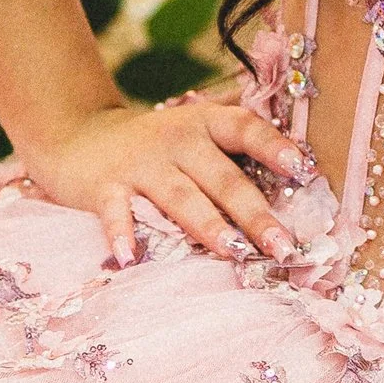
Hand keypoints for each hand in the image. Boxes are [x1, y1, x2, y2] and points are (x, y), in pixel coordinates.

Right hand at [20, 91, 311, 267]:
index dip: (275, 147)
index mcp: (205, 124)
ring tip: (234, 253)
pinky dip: (122, 235)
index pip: (246, 129)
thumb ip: (237, 140)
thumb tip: (306, 163)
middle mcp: (176, 139)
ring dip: (209, 227)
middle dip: (255, 213)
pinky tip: (131, 259)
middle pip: (223, 177)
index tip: (303, 170)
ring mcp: (140, 164)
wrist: (77, 136)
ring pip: (181, 198)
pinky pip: (117, 213)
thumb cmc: (156, 145)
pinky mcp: (105, 187)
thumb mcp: (194, 130)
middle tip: (283, 245)